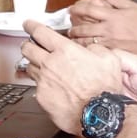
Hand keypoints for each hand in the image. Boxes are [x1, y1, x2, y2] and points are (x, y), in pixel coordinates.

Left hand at [20, 20, 127, 134]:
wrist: (99, 114)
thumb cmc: (104, 88)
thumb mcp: (108, 58)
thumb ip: (94, 48)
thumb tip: (88, 48)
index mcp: (65, 50)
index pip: (40, 32)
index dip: (31, 25)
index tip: (28, 24)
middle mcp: (50, 64)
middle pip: (27, 48)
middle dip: (28, 44)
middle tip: (31, 45)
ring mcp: (44, 81)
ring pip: (30, 67)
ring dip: (34, 65)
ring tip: (42, 68)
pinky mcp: (41, 97)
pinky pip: (36, 86)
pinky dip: (42, 85)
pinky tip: (51, 87)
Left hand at [66, 0, 136, 57]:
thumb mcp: (134, 6)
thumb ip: (117, 0)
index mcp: (113, 15)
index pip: (89, 9)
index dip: (77, 9)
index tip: (71, 9)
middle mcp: (110, 29)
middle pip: (84, 28)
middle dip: (73, 29)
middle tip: (69, 29)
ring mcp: (111, 42)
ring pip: (88, 42)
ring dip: (78, 41)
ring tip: (73, 41)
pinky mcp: (115, 52)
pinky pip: (97, 52)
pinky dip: (89, 51)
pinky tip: (84, 51)